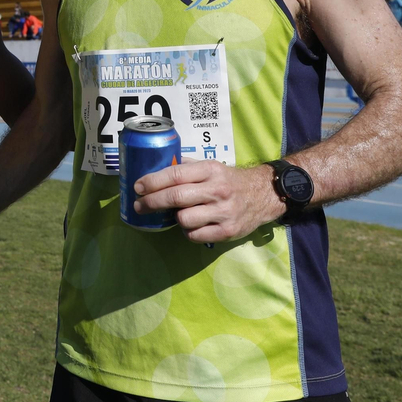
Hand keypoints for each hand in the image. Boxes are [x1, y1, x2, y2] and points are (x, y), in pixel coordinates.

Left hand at [133, 161, 285, 243]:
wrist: (263, 195)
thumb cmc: (229, 180)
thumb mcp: (211, 166)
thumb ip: (186, 166)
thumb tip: (154, 167)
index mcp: (210, 170)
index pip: (175, 174)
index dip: (153, 181)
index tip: (138, 187)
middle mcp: (217, 190)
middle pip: (176, 197)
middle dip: (151, 202)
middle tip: (139, 205)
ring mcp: (223, 212)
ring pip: (184, 219)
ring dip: (174, 218)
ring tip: (175, 214)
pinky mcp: (227, 231)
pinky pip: (195, 235)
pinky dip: (187, 231)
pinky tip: (191, 224)